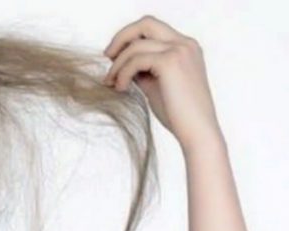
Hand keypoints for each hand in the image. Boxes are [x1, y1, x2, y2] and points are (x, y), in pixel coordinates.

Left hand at [102, 15, 223, 150]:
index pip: (152, 28)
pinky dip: (122, 73)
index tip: (114, 56)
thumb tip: (120, 62)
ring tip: (111, 83)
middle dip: (121, 38)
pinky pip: (135, 60)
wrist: (197, 133)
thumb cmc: (178, 114)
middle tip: (107, 57)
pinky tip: (120, 88)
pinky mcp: (171, 62)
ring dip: (118, 64)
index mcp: (185, 47)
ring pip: (136, 45)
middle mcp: (185, 44)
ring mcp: (180, 51)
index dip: (130, 38)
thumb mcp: (156, 85)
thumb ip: (142, 70)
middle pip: (145, 23)